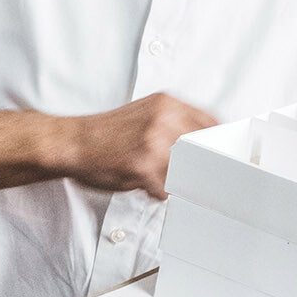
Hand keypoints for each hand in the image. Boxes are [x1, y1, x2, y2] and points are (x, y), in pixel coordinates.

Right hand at [59, 93, 217, 198]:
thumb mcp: (146, 114)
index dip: (222, 146)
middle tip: (204, 182)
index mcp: (168, 104)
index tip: (226, 161)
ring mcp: (154, 143)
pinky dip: (158, 193)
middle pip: (206, 151)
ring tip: (162, 179)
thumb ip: (176, 125)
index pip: (213, 124)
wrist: (71, 142)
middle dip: (205, 170)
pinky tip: (144, 184)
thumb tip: (209, 147)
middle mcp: (164, 119)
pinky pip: (166, 191)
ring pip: (188, 173)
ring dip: (179, 183)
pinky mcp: (142, 167)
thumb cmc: (106, 134)